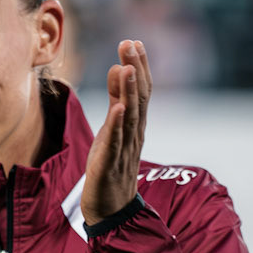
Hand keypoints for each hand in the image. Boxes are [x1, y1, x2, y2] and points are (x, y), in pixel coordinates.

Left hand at [81, 40, 151, 227]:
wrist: (110, 210)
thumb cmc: (111, 167)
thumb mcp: (112, 128)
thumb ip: (115, 100)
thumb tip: (118, 68)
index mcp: (135, 125)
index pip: (142, 91)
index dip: (139, 66)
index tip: (134, 42)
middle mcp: (134, 134)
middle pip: (139, 98)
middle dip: (135, 70)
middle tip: (129, 44)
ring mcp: (124, 149)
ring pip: (130, 117)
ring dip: (128, 91)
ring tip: (126, 67)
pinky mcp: (110, 164)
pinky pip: (116, 142)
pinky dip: (117, 124)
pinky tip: (117, 107)